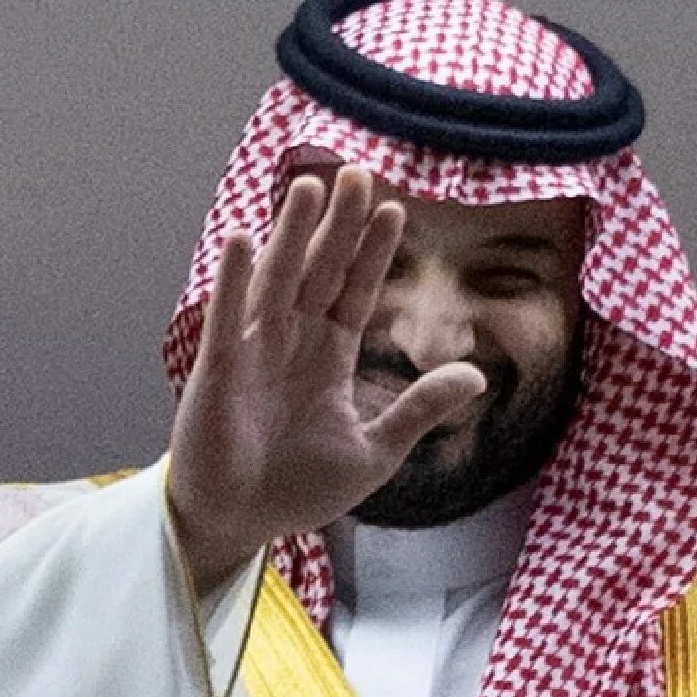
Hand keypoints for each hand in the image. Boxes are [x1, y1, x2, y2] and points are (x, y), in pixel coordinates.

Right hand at [165, 167, 486, 587]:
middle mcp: (291, 342)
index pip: (355, 291)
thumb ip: (418, 410)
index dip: (373, 252)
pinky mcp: (220, 371)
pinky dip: (236, 280)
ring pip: (279, 280)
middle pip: (320, 271)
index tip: (394, 208)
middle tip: (358, 171)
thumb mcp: (375, 451)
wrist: (239, 525)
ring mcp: (254, 351)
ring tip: (311, 187)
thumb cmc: (297, 490)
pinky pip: (229, 318)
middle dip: (339, 224)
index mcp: (327, 356)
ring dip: (293, 235)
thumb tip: (477, 376)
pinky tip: (244, 238)